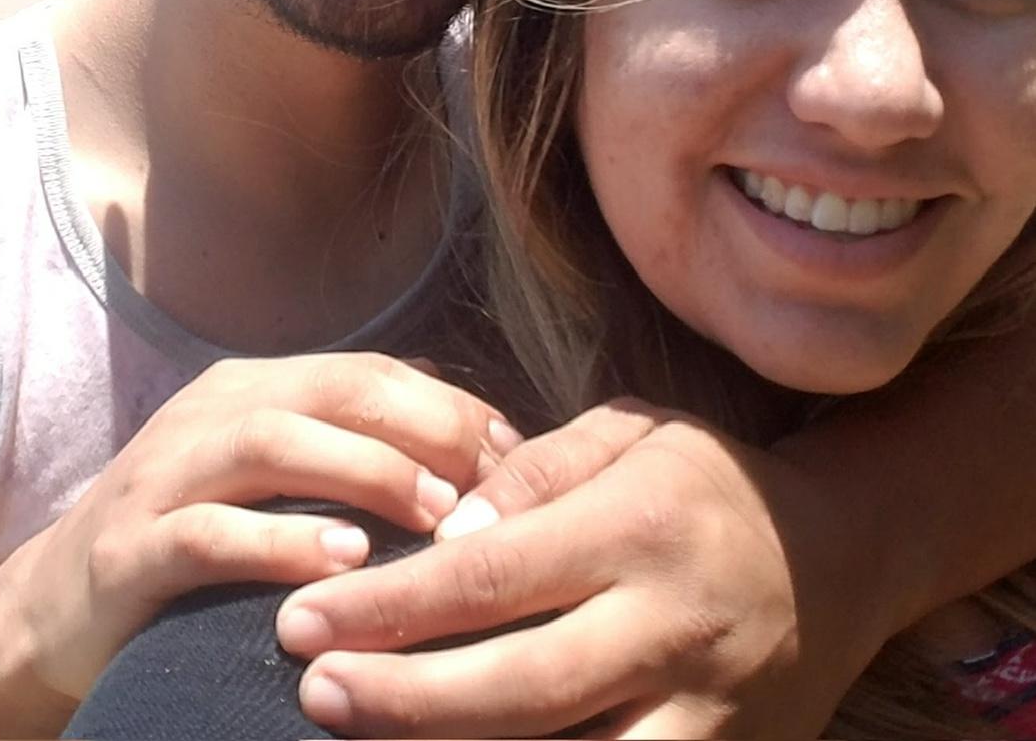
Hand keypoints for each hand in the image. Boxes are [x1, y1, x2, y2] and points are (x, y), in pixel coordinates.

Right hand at [0, 352, 518, 704]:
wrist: (52, 608)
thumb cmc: (189, 544)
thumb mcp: (264, 484)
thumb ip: (342, 459)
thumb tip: (466, 458)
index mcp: (249, 390)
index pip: (366, 372)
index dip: (447, 407)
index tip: (515, 458)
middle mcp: (207, 414)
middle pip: (330, 389)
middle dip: (421, 427)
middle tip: (491, 482)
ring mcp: (163, 474)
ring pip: (273, 441)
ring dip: (364, 473)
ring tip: (435, 516)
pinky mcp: (129, 548)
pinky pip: (209, 531)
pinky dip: (281, 542)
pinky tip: (343, 563)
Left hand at [276, 400, 880, 737]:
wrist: (839, 559)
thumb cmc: (705, 482)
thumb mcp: (628, 432)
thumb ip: (534, 472)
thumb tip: (447, 531)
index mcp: (637, 527)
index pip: (491, 577)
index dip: (390, 605)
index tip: (305, 620)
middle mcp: (673, 626)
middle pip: (520, 686)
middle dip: (405, 698)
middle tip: (314, 690)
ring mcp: (708, 712)